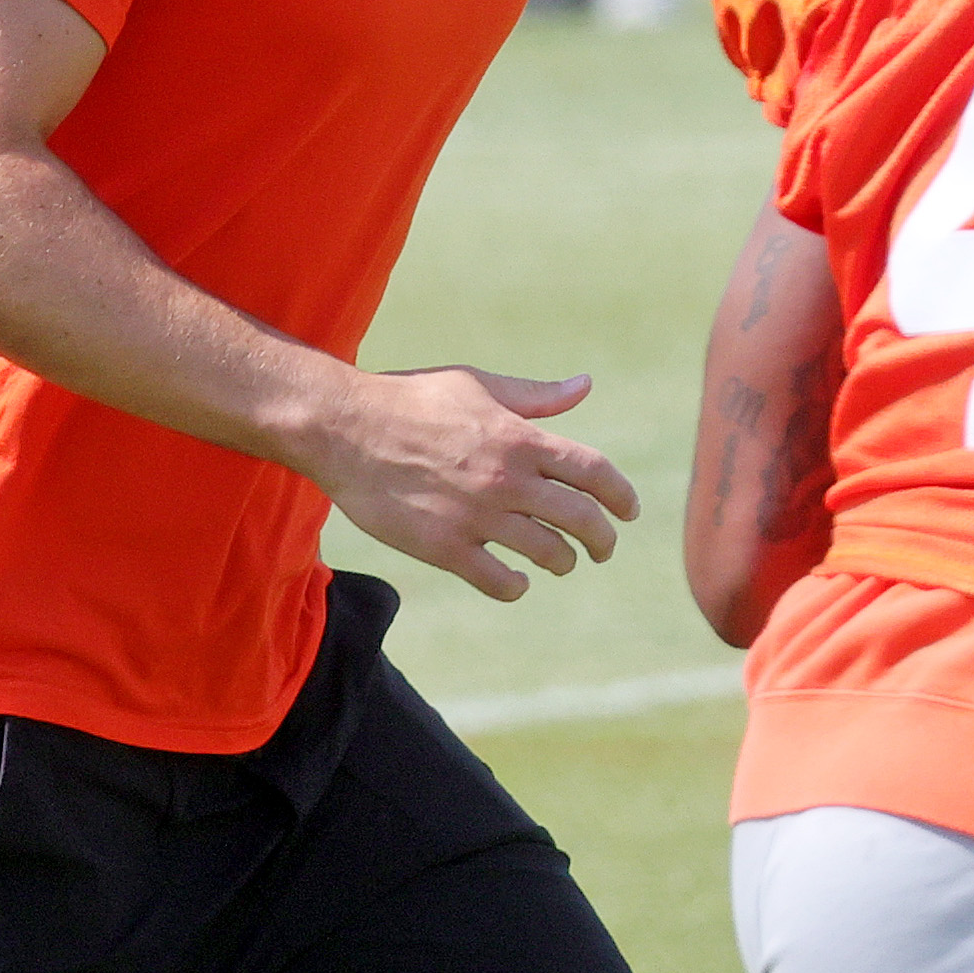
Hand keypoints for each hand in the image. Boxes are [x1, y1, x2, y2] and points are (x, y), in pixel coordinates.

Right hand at [301, 364, 639, 601]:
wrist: (344, 429)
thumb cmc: (410, 400)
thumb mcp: (477, 385)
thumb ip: (535, 396)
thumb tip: (584, 386)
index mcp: (520, 438)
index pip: (595, 472)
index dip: (622, 496)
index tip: (628, 512)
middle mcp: (507, 479)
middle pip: (583, 520)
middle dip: (603, 540)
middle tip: (602, 549)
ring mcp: (477, 517)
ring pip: (548, 554)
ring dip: (563, 562)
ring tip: (560, 562)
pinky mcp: (445, 547)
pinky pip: (500, 582)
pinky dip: (517, 586)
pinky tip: (517, 581)